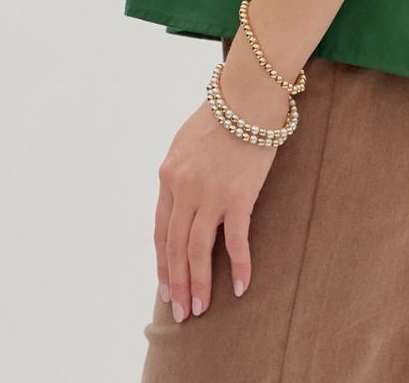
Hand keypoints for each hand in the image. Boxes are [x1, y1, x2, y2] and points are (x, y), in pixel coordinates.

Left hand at [154, 59, 289, 320]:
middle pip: (175, 246)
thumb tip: (178, 202)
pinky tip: (239, 286)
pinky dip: (237, 266)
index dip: (163, 263)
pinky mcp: (238, 196)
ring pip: (197, 250)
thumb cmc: (221, 114)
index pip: (161, 230)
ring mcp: (210, 195)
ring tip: (200, 308)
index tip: (165, 287)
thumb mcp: (185, 142)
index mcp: (168, 176)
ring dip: (198, 283)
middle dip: (177, 283)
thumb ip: (179, 173)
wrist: (247, 96)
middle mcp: (184, 189)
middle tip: (181, 312)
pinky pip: (235, 241)